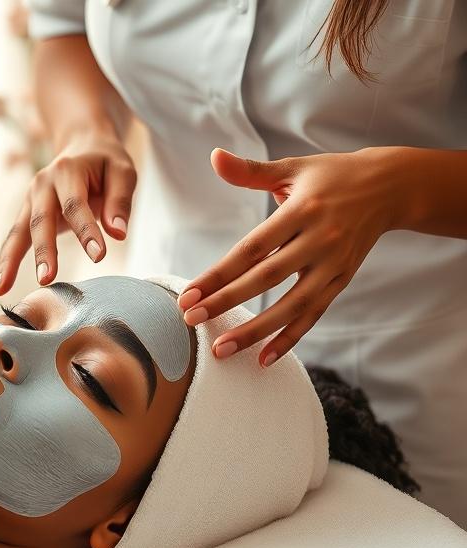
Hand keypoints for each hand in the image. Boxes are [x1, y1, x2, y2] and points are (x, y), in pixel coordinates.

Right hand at [0, 129, 135, 295]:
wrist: (81, 146)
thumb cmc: (105, 163)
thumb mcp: (122, 171)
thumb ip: (120, 201)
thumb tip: (117, 234)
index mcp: (67, 170)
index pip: (76, 204)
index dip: (87, 230)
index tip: (99, 256)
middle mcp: (42, 184)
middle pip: (40, 220)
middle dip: (43, 251)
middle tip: (46, 278)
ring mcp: (30, 200)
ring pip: (18, 232)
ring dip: (8, 261)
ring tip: (0, 288)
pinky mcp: (26, 214)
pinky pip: (14, 239)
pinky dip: (4, 261)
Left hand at [177, 147, 398, 366]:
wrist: (390, 187)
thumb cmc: (331, 176)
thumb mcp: (292, 168)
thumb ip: (250, 171)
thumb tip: (214, 157)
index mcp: (301, 211)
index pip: (251, 249)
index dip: (218, 273)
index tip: (189, 293)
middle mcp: (319, 240)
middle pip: (266, 278)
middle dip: (227, 301)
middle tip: (191, 320)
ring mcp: (333, 265)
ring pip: (291, 305)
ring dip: (255, 330)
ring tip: (221, 348)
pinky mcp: (342, 281)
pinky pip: (313, 315)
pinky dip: (289, 339)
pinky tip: (263, 359)